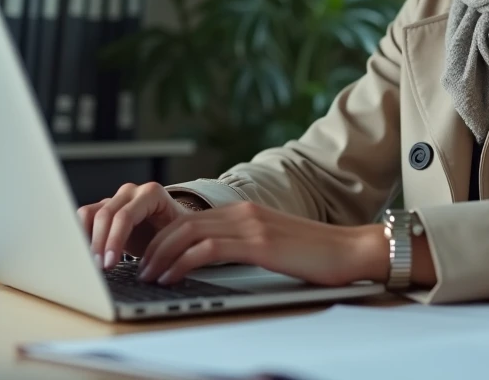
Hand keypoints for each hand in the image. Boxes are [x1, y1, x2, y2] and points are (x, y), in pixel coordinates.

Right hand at [76, 182, 190, 270]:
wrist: (171, 228)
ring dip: (86, 239)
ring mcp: (115, 198)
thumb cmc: (174, 234)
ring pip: (88, 213)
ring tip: (92, 262)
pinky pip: (84, 217)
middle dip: (99, 244)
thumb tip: (147, 268)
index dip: (114, 241)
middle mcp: (131, 192)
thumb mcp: (172, 239)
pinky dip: (81, 235)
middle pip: (105, 215)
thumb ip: (159, 247)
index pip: (125, 216)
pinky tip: (87, 254)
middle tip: (99, 268)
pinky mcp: (102, 208)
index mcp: (152, 194)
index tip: (110, 264)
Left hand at [137, 201, 388, 286]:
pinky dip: (182, 262)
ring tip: (146, 276)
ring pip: (188, 234)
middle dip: (152, 247)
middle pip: (181, 223)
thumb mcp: (272, 245)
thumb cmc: (317, 255)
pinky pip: (207, 249)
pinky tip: (171, 276)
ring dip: (160, 256)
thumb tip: (212, 261)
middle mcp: (243, 212)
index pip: (189, 219)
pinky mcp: (258, 242)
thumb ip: (243, 245)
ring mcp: (250, 225)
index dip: (161, 238)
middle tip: (136, 269)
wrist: (352, 250)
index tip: (146, 258)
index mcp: (244, 211)